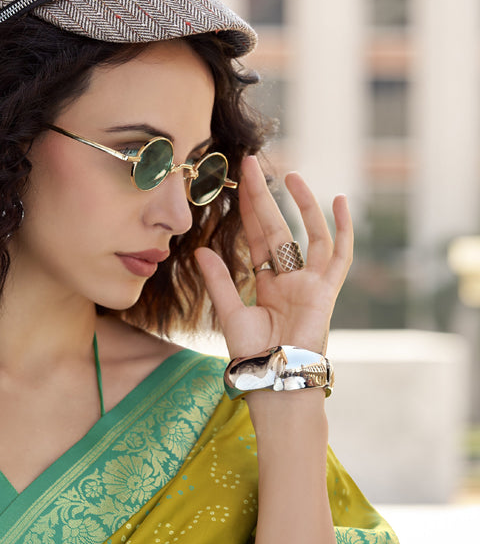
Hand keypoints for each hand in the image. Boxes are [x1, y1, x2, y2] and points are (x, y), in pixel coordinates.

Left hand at [194, 156, 352, 358]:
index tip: (238, 184)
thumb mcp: (230, 313)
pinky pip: (339, 256)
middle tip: (252, 166)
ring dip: (303, 206)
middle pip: (278, 229)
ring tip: (292, 176)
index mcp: (268, 285)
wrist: (273, 377)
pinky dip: (343, 229)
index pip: (258, 238)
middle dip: (265, 198)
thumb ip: (219, 281)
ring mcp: (311, 284)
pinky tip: (339, 201)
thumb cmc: (252, 354)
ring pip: (310, 235)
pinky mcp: (326, 291)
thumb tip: (199, 251)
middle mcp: (291, 280)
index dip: (249, 211)